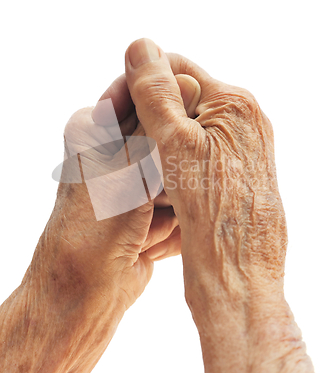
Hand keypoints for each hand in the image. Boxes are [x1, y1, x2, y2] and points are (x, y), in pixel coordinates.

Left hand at [43, 70, 200, 311]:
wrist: (83, 293)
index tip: (202, 103)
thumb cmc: (97, 225)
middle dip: (177, 159)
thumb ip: (162, 125)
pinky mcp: (144, 210)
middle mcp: (111, 152)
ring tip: (158, 215)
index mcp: (94, 128)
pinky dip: (171, 220)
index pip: (140, 92)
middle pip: (164, 135)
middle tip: (178, 177)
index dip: (172, 95)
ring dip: (175, 195)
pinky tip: (154, 236)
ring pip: (174, 170)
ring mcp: (130, 183)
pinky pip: (173, 202)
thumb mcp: (132, 165)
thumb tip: (190, 79)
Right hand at [124, 38, 325, 372]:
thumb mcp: (175, 144)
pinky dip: (172, 161)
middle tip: (120, 143)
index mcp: (234, 103)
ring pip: (186, 128)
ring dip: (156, 140)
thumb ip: (156, 93)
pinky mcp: (236, 173)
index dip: (138, 82)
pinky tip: (158, 183)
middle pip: (182, 98)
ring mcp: (242, 148)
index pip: (176, 68)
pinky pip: (196, 154)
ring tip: (138, 168)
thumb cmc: (210, 211)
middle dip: (147, 115)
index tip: (110, 109)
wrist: (240, 274)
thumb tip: (140, 46)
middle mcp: (244, 120)